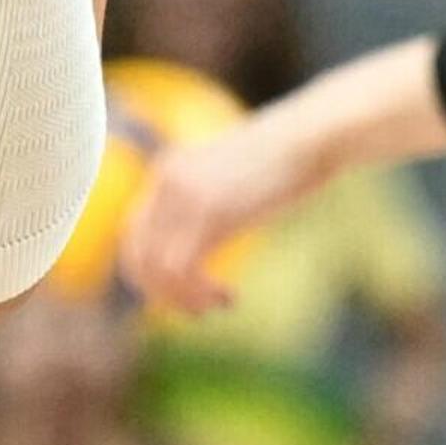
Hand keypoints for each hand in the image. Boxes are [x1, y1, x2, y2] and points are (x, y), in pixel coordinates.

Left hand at [121, 114, 317, 314]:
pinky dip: (199, 293)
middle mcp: (167, 181)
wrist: (310, 136)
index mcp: (168, 170)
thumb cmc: (285, 160)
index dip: (151, 270)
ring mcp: (186, 197)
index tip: (183, 288)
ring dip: (183, 298)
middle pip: (137, 253)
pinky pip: (182, 270)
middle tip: (196, 308)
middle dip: (161, 291)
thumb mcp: (232, 178)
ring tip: (216, 304)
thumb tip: (203, 237)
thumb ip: (207, 201)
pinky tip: (229, 296)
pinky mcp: (211, 214)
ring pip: (157, 269)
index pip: (134, 232)